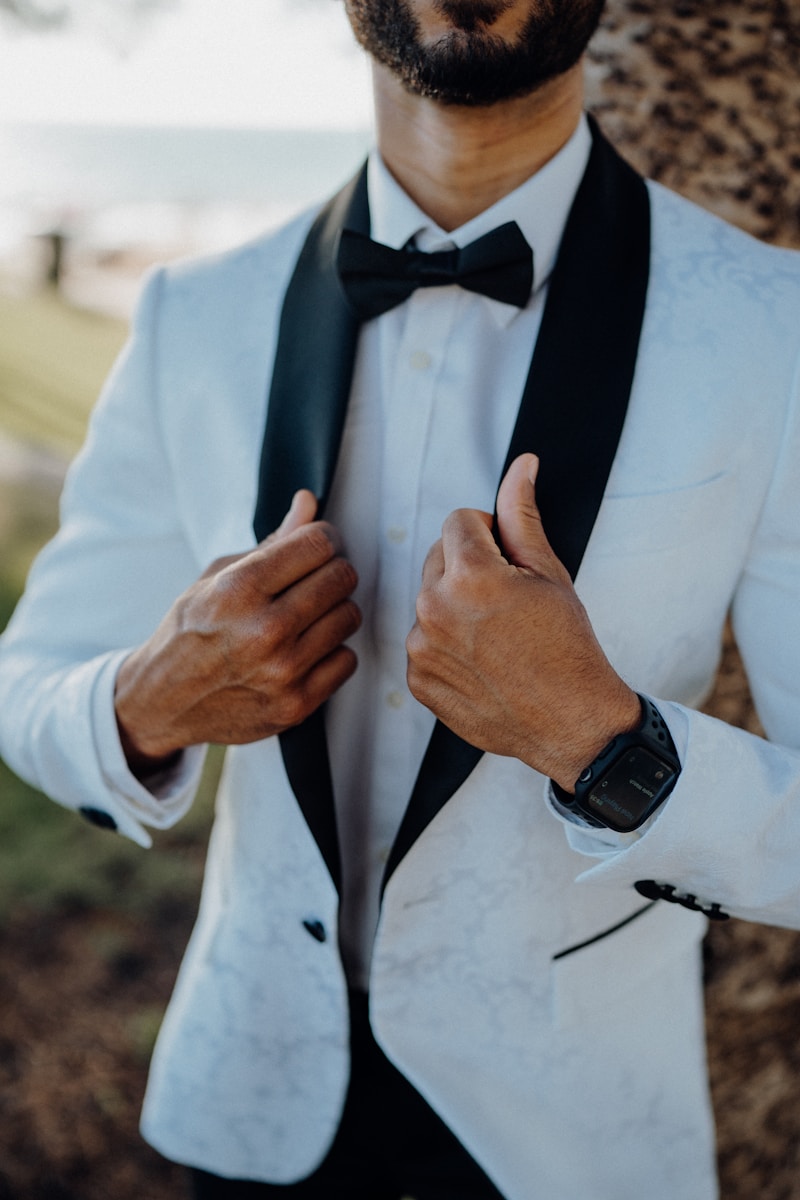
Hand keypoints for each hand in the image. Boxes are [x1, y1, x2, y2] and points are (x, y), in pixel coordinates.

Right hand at [115, 490, 360, 776]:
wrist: (162, 701)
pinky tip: (306, 651)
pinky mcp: (296, 704)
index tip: (318, 546)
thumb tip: (308, 503)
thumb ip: (271, 542)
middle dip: (333, 572)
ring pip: (349, 617)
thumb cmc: (189, 633)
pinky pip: (347, 660)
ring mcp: (282, 671)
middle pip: (341, 578)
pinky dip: (332, 653)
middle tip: (314, 581)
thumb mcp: (216, 577)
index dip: (324, 538)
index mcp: (239, 589)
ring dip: (334, 612)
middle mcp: (263, 630)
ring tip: (306, 617)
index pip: (318, 543)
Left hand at [406, 454, 640, 789]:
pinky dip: (446, 646)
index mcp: (469, 575)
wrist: (572, 722)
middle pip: (438, 557)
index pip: (459, 521)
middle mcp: (434, 608)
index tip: (510, 562)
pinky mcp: (417, 679)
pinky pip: (423, 641)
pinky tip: (482, 661)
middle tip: (507, 603)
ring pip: (429, 600)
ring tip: (496, 636)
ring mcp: (421, 647)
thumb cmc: (567, 648)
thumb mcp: (549, 572)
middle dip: (468, 568)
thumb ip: (522, 515)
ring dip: (455, 607)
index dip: (490, 535)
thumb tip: (521, 467)